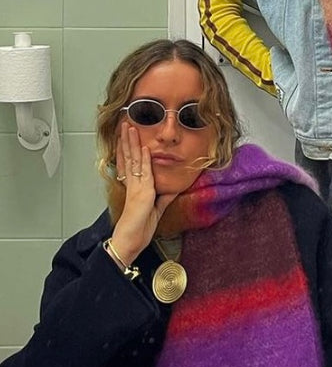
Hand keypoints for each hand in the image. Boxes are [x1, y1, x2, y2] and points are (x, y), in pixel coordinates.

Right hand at [110, 122, 178, 266]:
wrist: (130, 242)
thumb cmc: (138, 230)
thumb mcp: (156, 210)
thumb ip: (163, 198)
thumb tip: (172, 189)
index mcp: (133, 188)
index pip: (129, 163)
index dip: (127, 148)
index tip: (126, 136)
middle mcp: (132, 185)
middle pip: (128, 157)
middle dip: (127, 140)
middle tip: (125, 124)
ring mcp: (136, 188)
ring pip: (133, 161)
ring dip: (132, 143)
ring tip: (130, 128)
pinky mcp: (141, 194)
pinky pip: (143, 174)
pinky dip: (144, 160)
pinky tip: (144, 148)